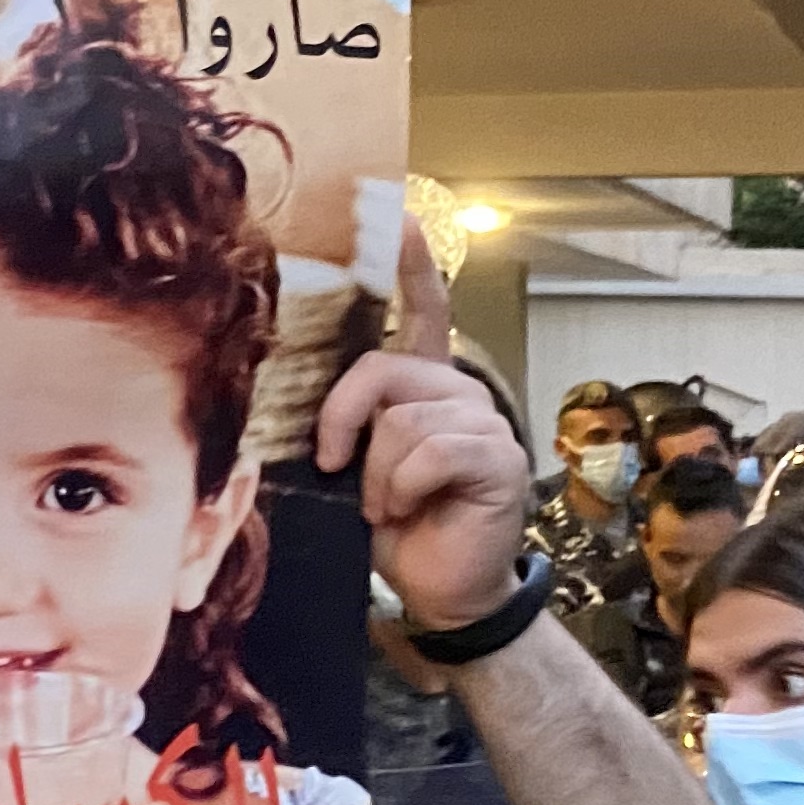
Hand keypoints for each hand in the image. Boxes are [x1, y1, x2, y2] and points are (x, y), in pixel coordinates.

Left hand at [315, 235, 531, 631]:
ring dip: (378, 475)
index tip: (398, 213)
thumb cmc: (393, 527)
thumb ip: (351, 419)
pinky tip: (409, 511)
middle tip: (337, 468)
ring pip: (402, 420)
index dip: (410, 264)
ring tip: (388, 507)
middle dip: (343, 422)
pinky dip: (404, 488)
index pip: (422, 309)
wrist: (437, 590)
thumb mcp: (357, 465)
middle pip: (382, 371)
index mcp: (423, 385)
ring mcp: (484, 420)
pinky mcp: (498, 457)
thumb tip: (305, 399)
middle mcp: (459, 391)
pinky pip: (432, 451)